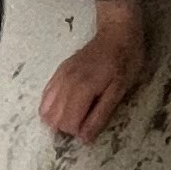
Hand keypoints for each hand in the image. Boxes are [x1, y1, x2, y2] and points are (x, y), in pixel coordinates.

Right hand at [41, 0, 148, 142]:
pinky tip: (67, 105)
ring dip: (58, 118)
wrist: (117, 31)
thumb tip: (85, 138)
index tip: (93, 125)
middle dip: (68, 127)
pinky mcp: (58, 72)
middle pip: (53, 120)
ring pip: (45, 110)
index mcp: (82, 89)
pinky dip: (52, 107)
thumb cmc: (125, 60)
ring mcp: (59, 76)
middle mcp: (65, 83)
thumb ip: (101, 113)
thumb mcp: (120, 89)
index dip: (79, 131)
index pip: (68, 123)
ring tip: (77, 113)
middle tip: (86, 120)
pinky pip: (45, 96)